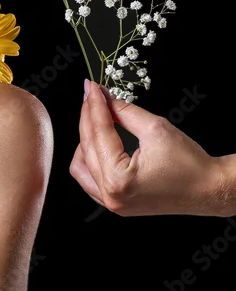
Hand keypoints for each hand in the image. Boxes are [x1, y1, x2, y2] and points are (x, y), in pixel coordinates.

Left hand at [70, 79, 220, 215]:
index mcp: (119, 180)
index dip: (94, 105)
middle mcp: (110, 195)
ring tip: (95, 119)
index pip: (98, 133)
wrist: (209, 189)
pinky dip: (88, 159)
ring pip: (80, 165)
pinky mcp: (116, 203)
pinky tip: (95, 143)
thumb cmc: (191, 165)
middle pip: (87, 146)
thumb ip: (124, 111)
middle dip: (88, 116)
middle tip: (92, 95)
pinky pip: (89, 179)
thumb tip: (103, 98)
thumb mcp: (155, 128)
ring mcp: (111, 203)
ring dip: (85, 139)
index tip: (90, 87)